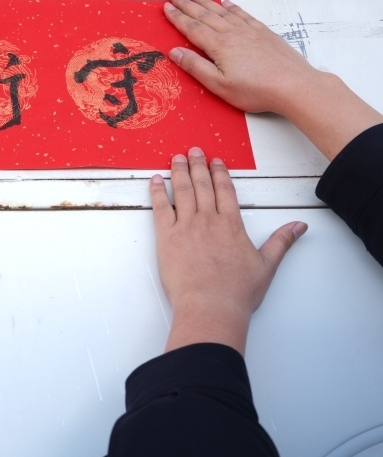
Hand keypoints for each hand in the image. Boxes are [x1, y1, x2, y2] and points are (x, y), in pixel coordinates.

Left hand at [150, 147, 306, 354]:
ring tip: (176, 158)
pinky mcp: (166, 237)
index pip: (226, 191)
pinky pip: (160, 208)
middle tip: (193, 151)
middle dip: (198, 165)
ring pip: (182, 191)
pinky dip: (157, 192)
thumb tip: (300, 226)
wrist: (210, 305)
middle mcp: (209, 220)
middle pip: (202, 185)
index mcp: (232, 225)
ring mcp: (186, 226)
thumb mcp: (267, 265)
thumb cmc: (237, 291)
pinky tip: (155, 180)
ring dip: (179, 172)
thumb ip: (282, 241)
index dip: (220, 173)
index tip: (216, 161)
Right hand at [163, 0, 318, 114]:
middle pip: (205, 15)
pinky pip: (243, 14)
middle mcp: (233, 33)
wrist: (293, 84)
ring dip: (207, 2)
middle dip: (188, 5)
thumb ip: (195, 66)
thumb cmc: (255, 89)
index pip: (192, 28)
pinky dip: (232, 7)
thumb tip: (175, 52)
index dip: (178, 18)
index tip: (167, 8)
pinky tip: (227, 3)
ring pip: (223, 11)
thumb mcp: (218, 84)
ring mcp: (249, 31)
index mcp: (219, 46)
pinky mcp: (263, 33)